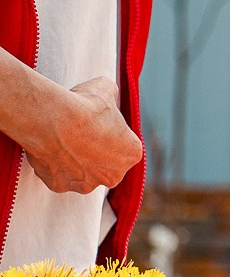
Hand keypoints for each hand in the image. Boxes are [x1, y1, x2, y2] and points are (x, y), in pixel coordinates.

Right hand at [22, 77, 142, 193]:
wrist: (53, 120)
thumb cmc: (85, 106)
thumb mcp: (106, 90)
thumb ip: (111, 96)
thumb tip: (109, 93)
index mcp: (132, 154)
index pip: (124, 145)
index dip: (110, 133)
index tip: (97, 124)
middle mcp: (113, 175)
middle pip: (106, 164)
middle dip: (96, 153)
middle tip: (80, 134)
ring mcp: (86, 184)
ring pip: (83, 174)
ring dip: (76, 162)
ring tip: (63, 140)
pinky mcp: (60, 186)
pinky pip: (59, 177)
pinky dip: (54, 166)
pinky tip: (50, 149)